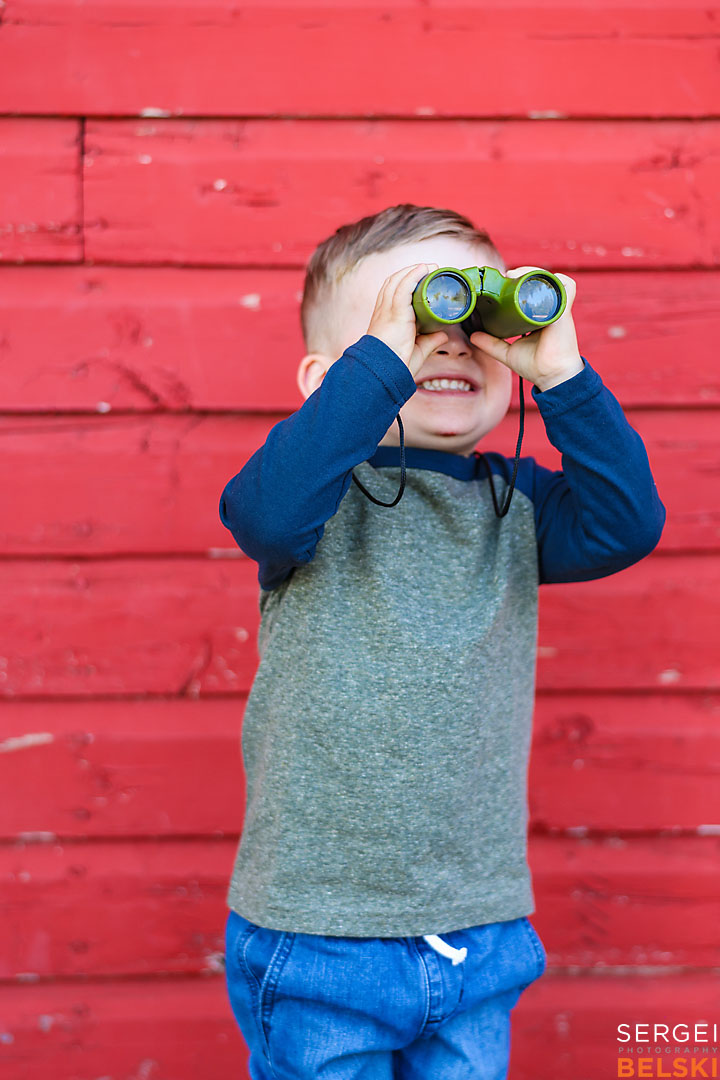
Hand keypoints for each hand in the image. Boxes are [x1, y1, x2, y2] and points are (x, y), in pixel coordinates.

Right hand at [366, 263, 448, 377]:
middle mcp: (384, 311)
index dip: (406, 283)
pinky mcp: (395, 312)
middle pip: (394, 282)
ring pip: (397, 281)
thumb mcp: (417, 351)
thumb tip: (443, 335)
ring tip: (430, 267)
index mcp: (386, 319)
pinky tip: (423, 269)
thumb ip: (429, 341)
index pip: (392, 293)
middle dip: (410, 272)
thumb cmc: (395, 365)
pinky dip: (413, 275)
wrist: (384, 373)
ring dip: (414, 270)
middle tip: (430, 270)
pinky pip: (403, 287)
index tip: (423, 279)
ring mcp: (387, 310)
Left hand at [469, 268, 583, 390]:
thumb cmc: (535, 366)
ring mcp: (557, 308)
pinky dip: (557, 279)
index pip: (529, 291)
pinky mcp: (564, 311)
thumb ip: (491, 344)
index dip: (517, 282)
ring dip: (534, 272)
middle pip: (538, 280)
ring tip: (517, 275)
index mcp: (537, 316)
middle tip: (506, 276)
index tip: (502, 282)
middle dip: (522, 273)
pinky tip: (538, 279)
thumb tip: (473, 336)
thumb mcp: (507, 352)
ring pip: (550, 279)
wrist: (551, 376)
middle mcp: (548, 309)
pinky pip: (567, 286)